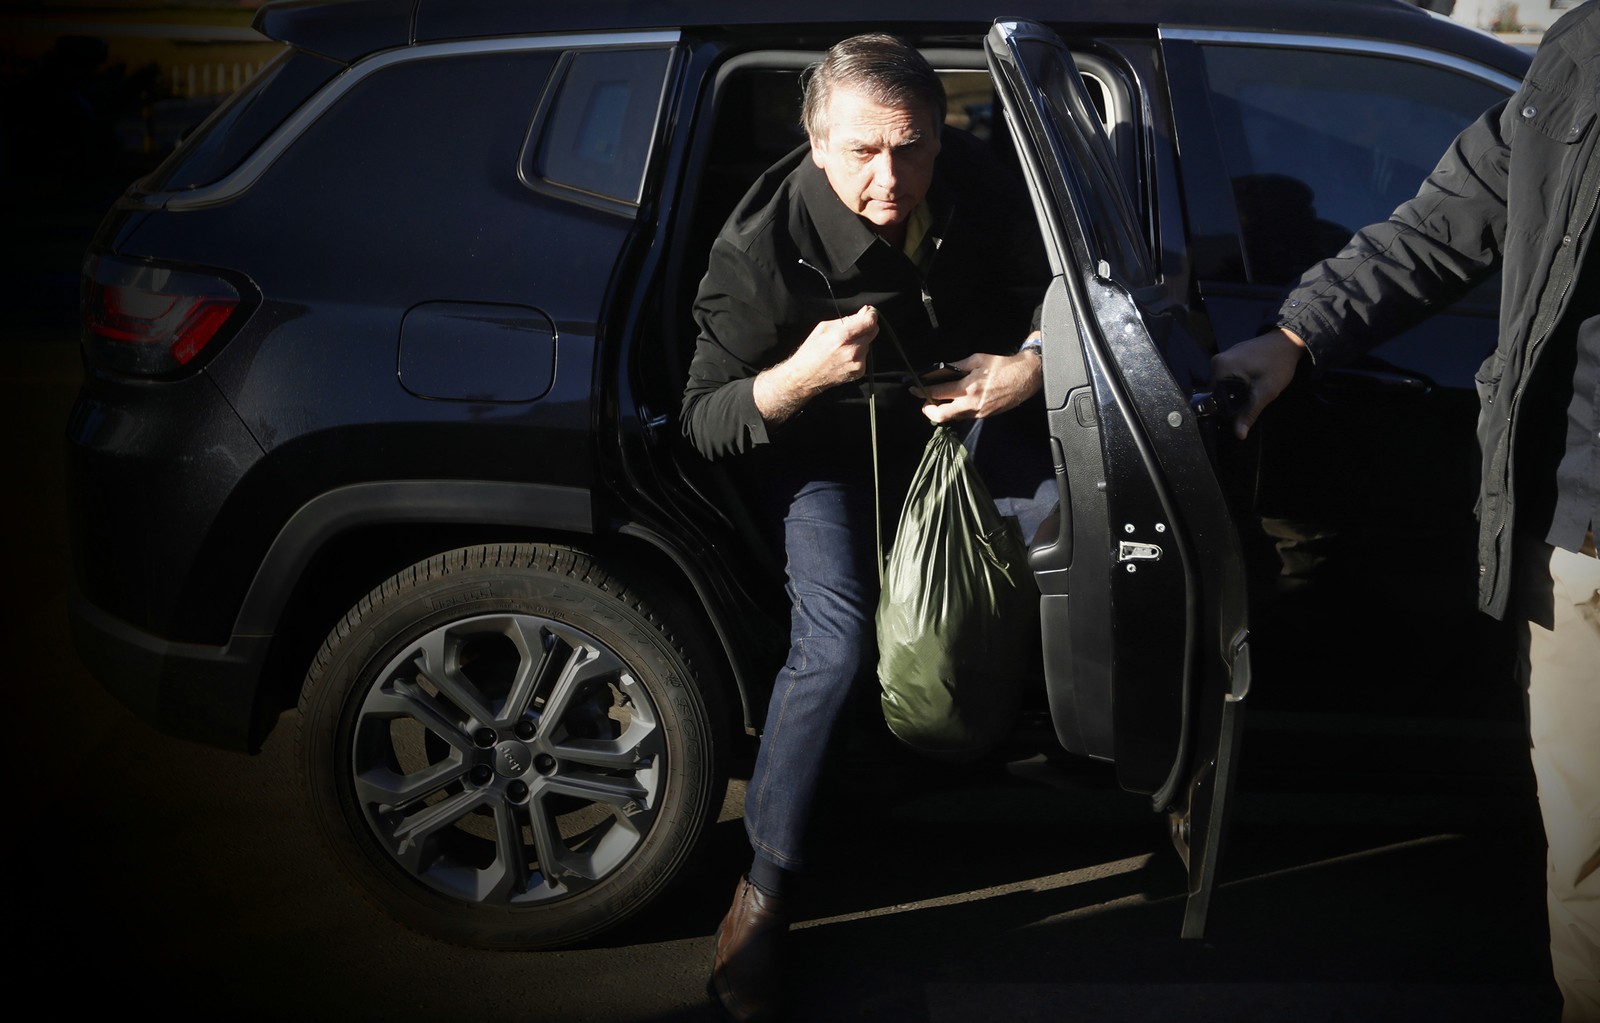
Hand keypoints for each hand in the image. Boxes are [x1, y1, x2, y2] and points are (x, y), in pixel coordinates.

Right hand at [753, 306, 878, 422]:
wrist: (805, 376)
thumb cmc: (811, 351)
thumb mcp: (824, 328)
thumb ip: (846, 319)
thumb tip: (864, 312)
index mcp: (842, 337)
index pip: (869, 322)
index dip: (871, 315)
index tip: (870, 312)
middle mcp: (852, 351)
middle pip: (872, 332)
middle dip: (866, 327)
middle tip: (854, 329)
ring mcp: (857, 363)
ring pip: (868, 344)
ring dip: (861, 341)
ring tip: (843, 346)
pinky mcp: (859, 372)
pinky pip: (865, 356)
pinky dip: (858, 354)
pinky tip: (844, 357)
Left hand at [918, 348, 1041, 423]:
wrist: (1025, 378)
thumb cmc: (1002, 366)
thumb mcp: (977, 359)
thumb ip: (957, 366)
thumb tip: (939, 370)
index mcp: (969, 387)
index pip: (938, 393)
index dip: (922, 391)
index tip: (914, 389)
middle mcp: (972, 404)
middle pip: (940, 415)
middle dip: (928, 409)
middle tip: (924, 401)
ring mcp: (978, 412)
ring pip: (952, 417)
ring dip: (942, 410)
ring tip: (938, 400)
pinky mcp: (984, 415)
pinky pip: (964, 416)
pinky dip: (955, 410)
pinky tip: (955, 401)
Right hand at [1208, 327, 1306, 440]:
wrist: (1288, 341)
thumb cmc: (1277, 365)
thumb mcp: (1265, 392)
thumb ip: (1249, 413)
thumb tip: (1239, 436)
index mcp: (1220, 368)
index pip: (1212, 398)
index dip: (1224, 410)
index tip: (1238, 416)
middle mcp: (1216, 361)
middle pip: (1216, 391)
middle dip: (1229, 402)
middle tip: (1247, 406)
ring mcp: (1222, 357)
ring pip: (1222, 385)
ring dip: (1233, 394)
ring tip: (1249, 397)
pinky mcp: (1230, 356)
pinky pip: (1227, 376)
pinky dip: (1235, 385)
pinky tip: (1248, 387)